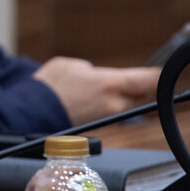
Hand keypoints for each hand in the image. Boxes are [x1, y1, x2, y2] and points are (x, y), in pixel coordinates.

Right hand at [33, 56, 159, 123]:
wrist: (33, 112)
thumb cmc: (50, 85)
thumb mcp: (71, 65)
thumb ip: (92, 70)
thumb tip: (96, 75)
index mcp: (110, 83)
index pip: (148, 80)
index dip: (155, 75)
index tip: (156, 71)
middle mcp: (114, 102)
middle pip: (141, 94)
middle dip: (137, 87)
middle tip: (127, 79)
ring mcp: (108, 116)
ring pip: (126, 105)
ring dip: (121, 97)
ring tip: (102, 89)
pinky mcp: (99, 125)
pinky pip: (112, 113)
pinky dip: (107, 106)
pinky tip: (91, 100)